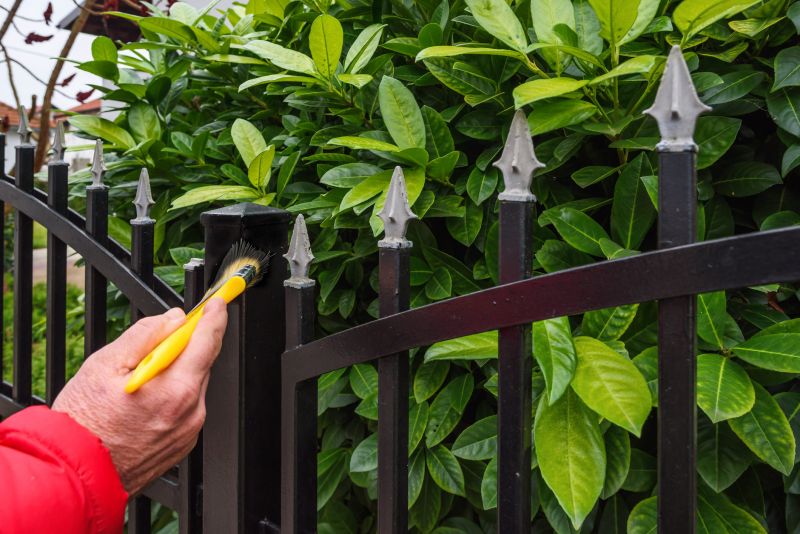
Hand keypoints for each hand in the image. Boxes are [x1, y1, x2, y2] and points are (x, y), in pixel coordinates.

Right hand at [52, 298, 227, 493]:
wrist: (76, 473)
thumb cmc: (84, 423)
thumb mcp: (105, 365)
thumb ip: (145, 336)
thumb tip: (172, 319)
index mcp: (176, 389)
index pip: (208, 341)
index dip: (214, 317)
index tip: (217, 304)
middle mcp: (190, 412)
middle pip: (203, 363)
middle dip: (190, 344)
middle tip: (166, 337)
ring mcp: (189, 430)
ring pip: (194, 385)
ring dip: (179, 372)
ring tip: (141, 380)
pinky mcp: (183, 443)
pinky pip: (188, 408)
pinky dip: (175, 396)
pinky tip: (146, 401)